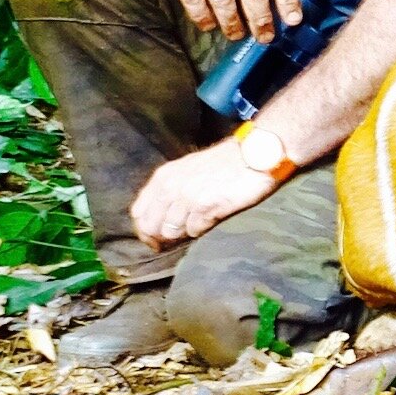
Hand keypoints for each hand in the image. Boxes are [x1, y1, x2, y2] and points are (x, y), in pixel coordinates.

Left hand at [131, 138, 279, 247]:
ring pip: (171, 232)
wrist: (256, 154)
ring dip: (184, 234)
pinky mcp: (205, 206)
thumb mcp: (190, 170)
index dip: (146, 230)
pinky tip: (213, 220)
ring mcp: (187, 196)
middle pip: (150, 227)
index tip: (158, 239)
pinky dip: (202, 231)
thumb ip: (172, 190)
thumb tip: (163, 220)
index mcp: (163, 177)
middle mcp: (170, 186)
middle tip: (179, 240)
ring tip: (200, 226)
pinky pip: (194, 231)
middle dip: (162, 238)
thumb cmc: (226, 163)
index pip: (138, 213)